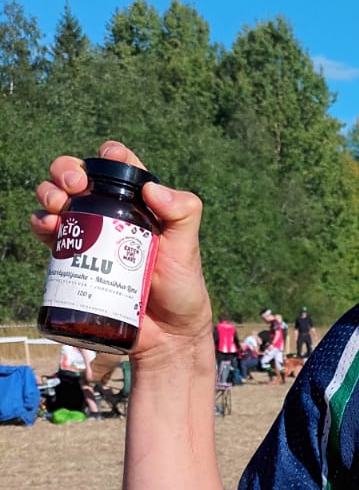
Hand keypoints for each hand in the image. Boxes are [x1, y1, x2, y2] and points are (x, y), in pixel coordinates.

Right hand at [33, 143, 211, 360]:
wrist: (165, 334)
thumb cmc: (181, 287)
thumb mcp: (187, 247)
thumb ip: (184, 213)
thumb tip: (152, 189)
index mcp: (139, 203)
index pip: (119, 166)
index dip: (109, 155)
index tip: (109, 157)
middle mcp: (110, 214)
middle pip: (78, 177)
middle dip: (67, 171)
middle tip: (75, 186)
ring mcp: (89, 236)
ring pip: (57, 201)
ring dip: (48, 194)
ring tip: (58, 207)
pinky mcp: (75, 261)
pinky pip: (49, 234)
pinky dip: (41, 224)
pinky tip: (48, 227)